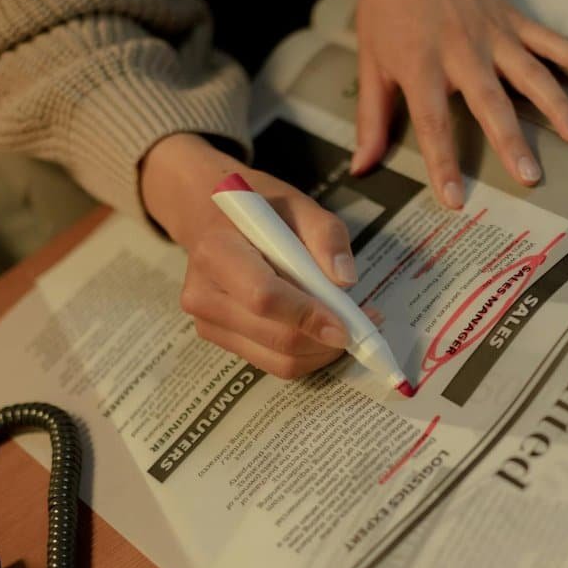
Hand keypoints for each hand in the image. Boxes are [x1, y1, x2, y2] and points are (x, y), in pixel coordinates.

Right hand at [142, 133, 381, 378]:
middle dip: (325, 340)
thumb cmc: (259, 210)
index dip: (308, 316)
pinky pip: (273, 363)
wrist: (210, 218)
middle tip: (364, 324)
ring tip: (348, 326)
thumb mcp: (297, 204)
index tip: (346, 326)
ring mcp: (207, 323)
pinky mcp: (220, 340)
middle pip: (276, 337)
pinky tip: (322, 332)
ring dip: (321, 352)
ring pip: (278, 361)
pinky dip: (307, 355)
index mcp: (217, 252)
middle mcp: (203, 295)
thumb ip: (326, 236)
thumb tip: (345, 281)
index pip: (264, 297)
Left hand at [351, 0, 567, 208]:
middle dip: (510, 141)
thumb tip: (362, 166)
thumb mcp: (371, 60)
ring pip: (529, 73)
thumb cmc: (389, 5)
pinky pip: (547, 39)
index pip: (433, 123)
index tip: (454, 197)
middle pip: (489, 102)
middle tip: (530, 175)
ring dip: (555, 105)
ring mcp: (492, 34)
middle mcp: (461, 52)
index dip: (443, 162)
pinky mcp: (512, 19)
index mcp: (422, 65)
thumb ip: (372, 118)